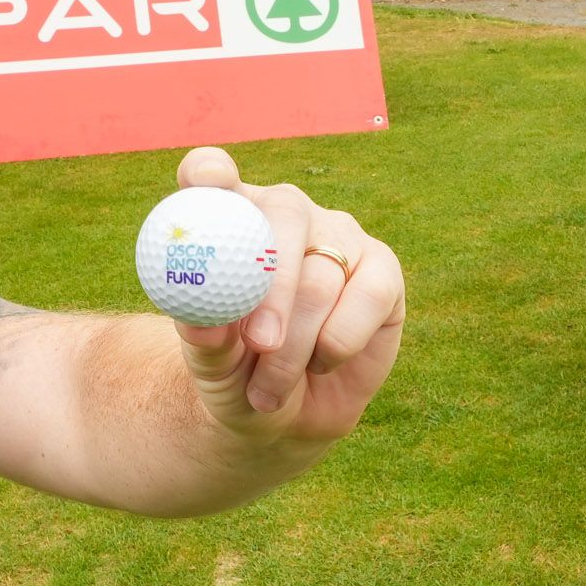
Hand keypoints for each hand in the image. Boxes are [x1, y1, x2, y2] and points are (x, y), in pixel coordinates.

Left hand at [170, 147, 404, 442]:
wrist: (284, 413)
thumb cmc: (234, 374)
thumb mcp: (208, 362)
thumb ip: (204, 337)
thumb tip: (203, 321)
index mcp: (228, 219)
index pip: (212, 174)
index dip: (208, 172)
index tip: (203, 184)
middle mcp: (285, 214)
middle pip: (284, 216)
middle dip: (272, 284)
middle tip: (261, 341)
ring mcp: (338, 236)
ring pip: (321, 278)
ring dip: (295, 348)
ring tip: (267, 391)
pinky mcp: (382, 268)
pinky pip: (368, 298)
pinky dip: (339, 344)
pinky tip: (320, 364)